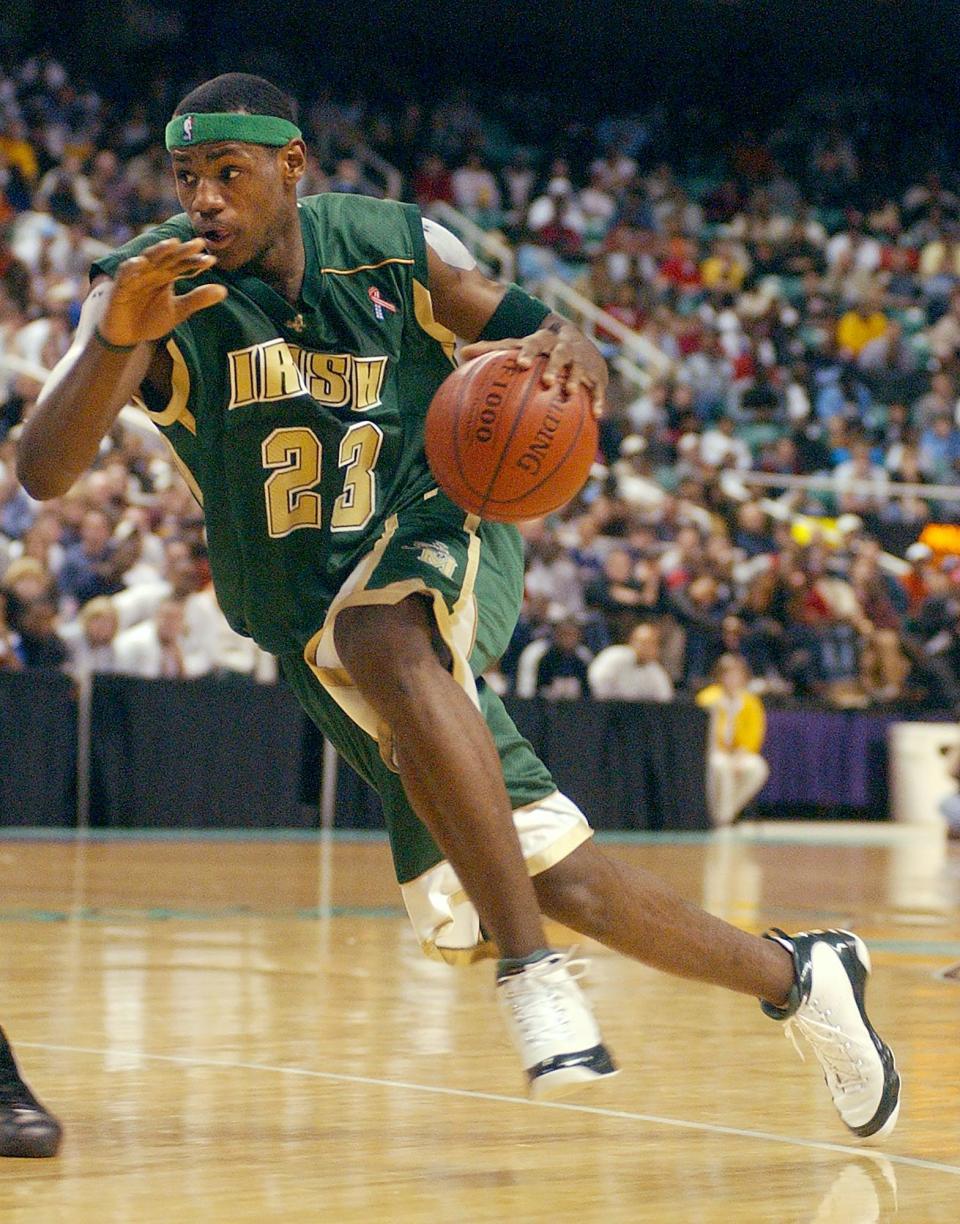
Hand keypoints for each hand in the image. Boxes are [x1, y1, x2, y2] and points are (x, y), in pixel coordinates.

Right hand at [98, 238, 227, 347]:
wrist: (125, 335)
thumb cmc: (150, 318)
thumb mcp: (178, 310)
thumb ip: (198, 299)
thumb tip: (224, 290)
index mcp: (166, 275)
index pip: (183, 264)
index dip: (196, 262)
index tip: (212, 261)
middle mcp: (152, 271)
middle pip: (168, 256)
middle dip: (182, 250)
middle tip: (199, 244)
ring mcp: (135, 277)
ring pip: (147, 259)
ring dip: (159, 251)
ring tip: (172, 244)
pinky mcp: (120, 287)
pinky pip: (124, 274)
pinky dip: (131, 267)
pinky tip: (140, 263)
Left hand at [461, 319, 607, 417]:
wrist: (578, 342)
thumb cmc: (538, 350)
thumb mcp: (517, 346)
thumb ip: (492, 350)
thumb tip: (461, 354)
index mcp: (543, 341)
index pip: (533, 343)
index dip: (527, 352)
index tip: (520, 364)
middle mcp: (563, 349)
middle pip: (560, 355)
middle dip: (554, 366)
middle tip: (547, 380)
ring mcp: (580, 362)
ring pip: (579, 370)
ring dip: (576, 380)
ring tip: (570, 393)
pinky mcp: (595, 375)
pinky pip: (598, 389)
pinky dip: (597, 400)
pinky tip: (596, 416)